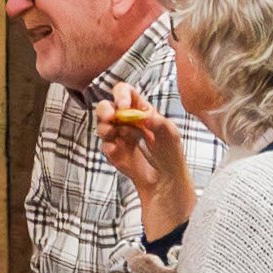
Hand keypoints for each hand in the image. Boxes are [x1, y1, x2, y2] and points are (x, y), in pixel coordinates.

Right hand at [102, 102, 194, 246]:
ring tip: (113, 134)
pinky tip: (119, 152)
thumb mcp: (170, 133)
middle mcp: (126, 120)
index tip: (123, 106)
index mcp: (140, 109)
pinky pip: (105, 146)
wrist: (166, 180)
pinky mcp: (114, 152)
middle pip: (107, 106)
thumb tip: (144, 115)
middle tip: (109, 118)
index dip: (121, 95)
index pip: (125, 92)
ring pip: (101, 125)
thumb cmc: (170, 153)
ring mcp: (118, 136)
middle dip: (104, 110)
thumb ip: (157, 122)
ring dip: (104, 128)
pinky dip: (110, 148)